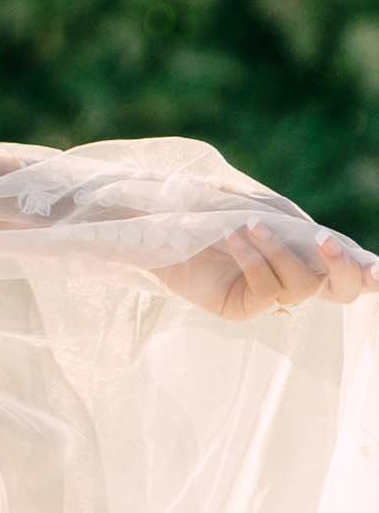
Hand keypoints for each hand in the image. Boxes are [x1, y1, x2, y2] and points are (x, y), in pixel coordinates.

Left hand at [159, 216, 378, 322]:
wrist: (155, 219)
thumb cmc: (208, 205)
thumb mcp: (255, 204)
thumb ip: (291, 221)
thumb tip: (322, 237)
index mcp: (303, 250)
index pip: (347, 268)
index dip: (370, 274)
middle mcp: (292, 276)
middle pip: (341, 289)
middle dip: (345, 268)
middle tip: (326, 242)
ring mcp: (268, 295)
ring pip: (304, 287)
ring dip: (280, 252)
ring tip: (250, 225)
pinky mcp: (242, 308)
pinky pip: (266, 291)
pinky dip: (254, 259)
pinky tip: (232, 236)